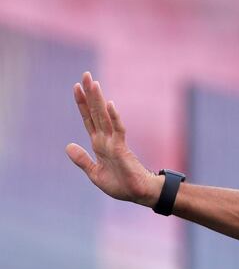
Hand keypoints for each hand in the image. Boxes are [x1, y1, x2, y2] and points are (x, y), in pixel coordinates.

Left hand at [66, 72, 162, 205]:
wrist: (139, 194)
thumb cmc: (122, 186)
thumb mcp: (95, 174)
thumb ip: (82, 160)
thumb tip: (68, 146)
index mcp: (99, 144)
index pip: (88, 119)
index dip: (82, 103)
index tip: (77, 86)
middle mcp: (106, 139)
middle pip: (95, 112)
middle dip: (90, 94)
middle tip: (86, 74)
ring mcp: (114, 142)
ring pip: (104, 117)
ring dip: (98, 100)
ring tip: (93, 83)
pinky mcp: (122, 149)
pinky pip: (118, 130)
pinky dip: (114, 118)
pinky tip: (110, 105)